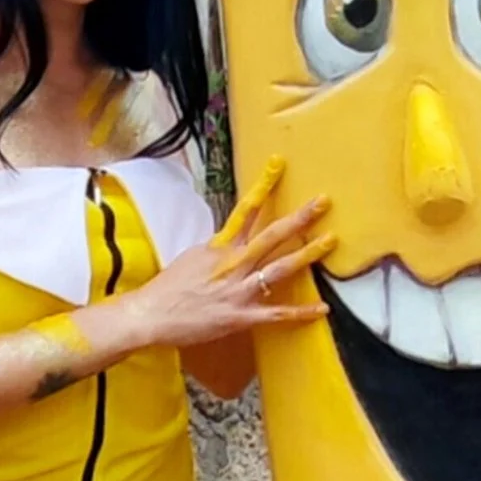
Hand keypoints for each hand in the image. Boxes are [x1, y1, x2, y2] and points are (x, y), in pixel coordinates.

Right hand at [125, 159, 332, 351]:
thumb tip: (232, 239)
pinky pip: (276, 314)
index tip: (280, 163)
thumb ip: (217, 249)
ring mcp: (239, 290)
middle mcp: (234, 264)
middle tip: (323, 201)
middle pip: (271, 235)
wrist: (150, 315)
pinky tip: (323, 309)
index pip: (245, 209)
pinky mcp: (241, 316)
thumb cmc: (168, 288)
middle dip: (299, 217)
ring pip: (279, 269)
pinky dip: (300, 313)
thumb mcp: (191, 257)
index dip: (264, 185)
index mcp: (221, 247)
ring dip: (307, 254)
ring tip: (330, 241)